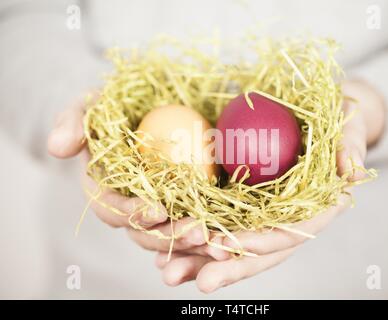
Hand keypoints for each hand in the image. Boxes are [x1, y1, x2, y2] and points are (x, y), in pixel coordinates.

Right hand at [47, 94, 226, 256]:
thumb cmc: (110, 107)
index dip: (133, 213)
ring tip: (217, 241)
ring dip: (192, 242)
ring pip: (171, 235)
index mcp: (103, 191)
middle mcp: (129, 207)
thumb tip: (57, 148)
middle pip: (146, 232)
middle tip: (196, 233)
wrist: (140, 107)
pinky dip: (209, 234)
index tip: (156, 210)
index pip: (113, 209)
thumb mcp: (89, 105)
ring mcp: (156, 209)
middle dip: (169, 236)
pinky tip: (228, 238)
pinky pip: (194, 224)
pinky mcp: (181, 205)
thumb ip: (73, 121)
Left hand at [154, 79, 386, 292]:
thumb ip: (351, 147)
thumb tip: (352, 173)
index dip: (260, 243)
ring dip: (201, 260)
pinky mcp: (247, 204)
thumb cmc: (339, 119)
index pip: (291, 233)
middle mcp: (290, 219)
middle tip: (197, 281)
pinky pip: (220, 224)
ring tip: (168, 273)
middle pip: (259, 251)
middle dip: (228, 268)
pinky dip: (194, 239)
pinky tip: (164, 249)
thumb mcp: (350, 124)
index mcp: (318, 209)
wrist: (324, 117)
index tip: (225, 246)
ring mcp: (267, 214)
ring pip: (234, 245)